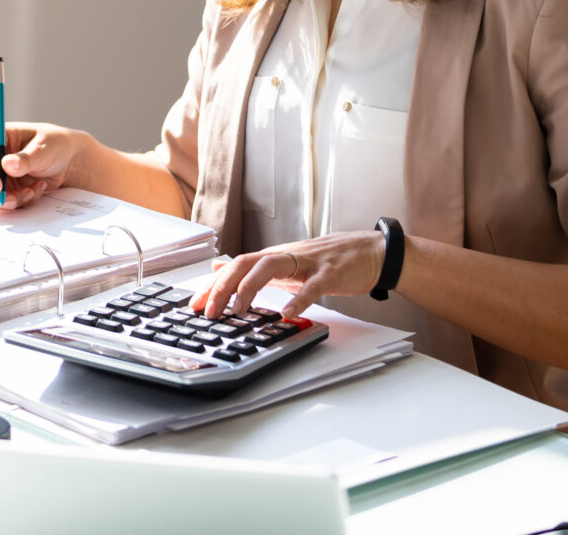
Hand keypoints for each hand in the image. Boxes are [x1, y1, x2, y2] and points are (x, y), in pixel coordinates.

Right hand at [0, 122, 85, 210]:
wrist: (67, 162)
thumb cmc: (55, 145)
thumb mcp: (45, 147)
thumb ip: (27, 158)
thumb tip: (7, 165)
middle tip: (12, 202)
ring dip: (9, 200)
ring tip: (33, 190)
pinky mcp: (0, 190)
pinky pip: (0, 204)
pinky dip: (18, 203)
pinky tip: (35, 190)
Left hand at [193, 230, 387, 318]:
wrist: (372, 252)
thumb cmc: (330, 261)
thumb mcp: (286, 263)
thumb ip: (254, 268)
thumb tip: (220, 268)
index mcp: (275, 257)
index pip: (236, 266)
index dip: (214, 284)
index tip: (195, 305)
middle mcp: (287, 256)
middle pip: (246, 263)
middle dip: (223, 286)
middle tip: (209, 311)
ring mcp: (308, 263)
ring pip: (271, 266)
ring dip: (250, 287)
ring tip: (238, 309)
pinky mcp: (331, 273)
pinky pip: (313, 286)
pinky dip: (299, 300)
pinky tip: (288, 314)